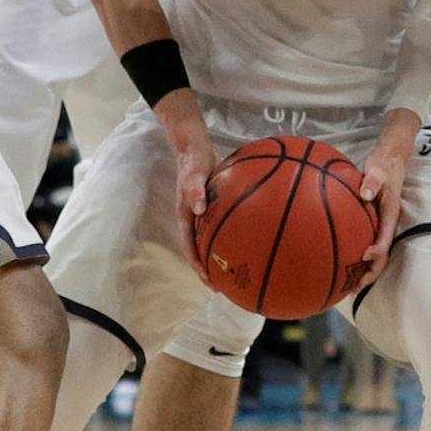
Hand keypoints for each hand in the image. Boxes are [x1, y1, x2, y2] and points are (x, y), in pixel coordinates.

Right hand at [158, 93, 218, 279]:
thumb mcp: (193, 172)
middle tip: (223, 285)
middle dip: (208, 269)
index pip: (190, 246)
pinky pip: (219, 226)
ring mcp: (201, 213)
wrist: (193, 145)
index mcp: (185, 214)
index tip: (209, 281)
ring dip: (218, 255)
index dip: (198, 266)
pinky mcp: (212, 205)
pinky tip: (245, 241)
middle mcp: (192, 218)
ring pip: (209, 240)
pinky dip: (229, 236)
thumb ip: (194, 189)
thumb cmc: (193, 158)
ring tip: (234, 270)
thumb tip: (199, 209)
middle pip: (199, 249)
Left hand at [357, 111, 419, 279]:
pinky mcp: (370, 224)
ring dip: (362, 272)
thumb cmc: (383, 165)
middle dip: (369, 273)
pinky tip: (337, 264)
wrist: (390, 160)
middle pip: (381, 256)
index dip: (377, 251)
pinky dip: (353, 258)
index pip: (385, 238)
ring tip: (344, 286)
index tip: (363, 256)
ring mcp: (378, 226)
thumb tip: (364, 193)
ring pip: (374, 255)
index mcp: (390, 215)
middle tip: (353, 287)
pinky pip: (364, 244)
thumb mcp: (378, 170)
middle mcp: (385, 225)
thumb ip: (372, 181)